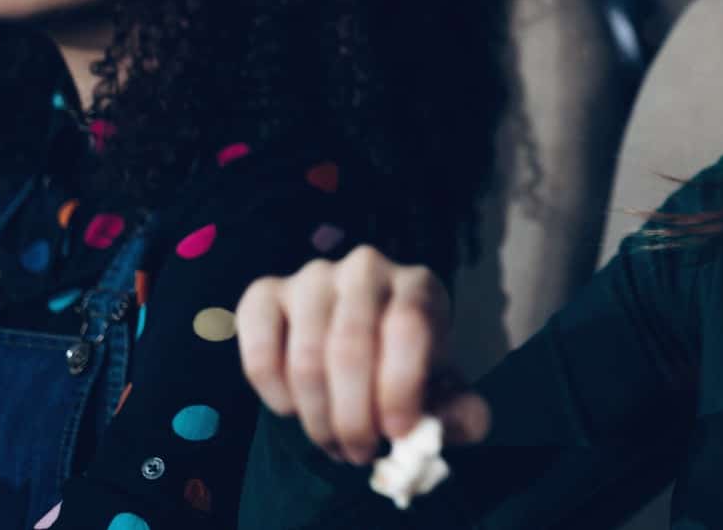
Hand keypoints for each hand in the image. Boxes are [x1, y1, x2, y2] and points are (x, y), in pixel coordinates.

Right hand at [238, 245, 490, 464]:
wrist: (363, 351)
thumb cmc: (408, 372)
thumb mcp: (445, 395)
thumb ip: (462, 413)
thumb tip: (452, 428)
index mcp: (419, 285)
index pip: (407, 326)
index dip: (400, 386)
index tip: (397, 434)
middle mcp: (366, 269)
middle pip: (351, 346)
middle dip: (354, 417)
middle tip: (360, 454)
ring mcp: (312, 277)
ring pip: (306, 358)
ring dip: (318, 418)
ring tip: (335, 445)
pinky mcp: (265, 294)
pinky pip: (260, 352)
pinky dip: (275, 395)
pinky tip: (294, 412)